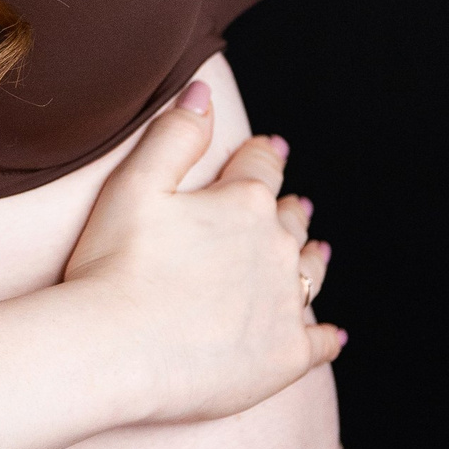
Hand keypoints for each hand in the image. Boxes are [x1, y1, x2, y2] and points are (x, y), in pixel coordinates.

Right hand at [62, 79, 343, 423]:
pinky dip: (327, 337)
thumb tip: (204, 92)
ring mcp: (284, 304)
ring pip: (311, 273)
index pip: (261, 167)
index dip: (263, 155)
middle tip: (292, 205)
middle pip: (290, 220)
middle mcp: (276, 248)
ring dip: (312, 258)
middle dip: (289, 209)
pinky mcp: (284, 356)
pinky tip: (333, 336)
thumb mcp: (136, 184)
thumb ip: (175, 135)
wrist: (116, 349)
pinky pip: (319, 343)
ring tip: (317, 251)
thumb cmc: (115, 265)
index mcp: (243, 203)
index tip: (270, 148)